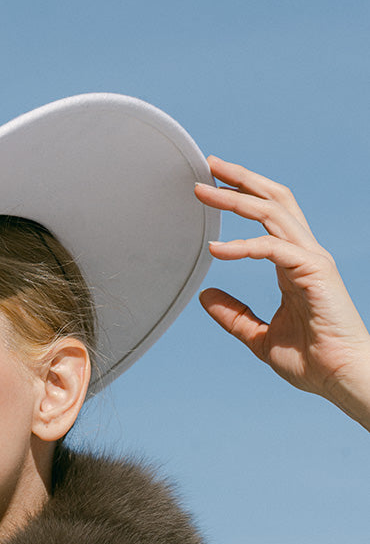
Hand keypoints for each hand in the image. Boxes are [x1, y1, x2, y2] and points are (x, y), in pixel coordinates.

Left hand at [195, 157, 369, 431]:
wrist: (340, 377)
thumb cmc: (311, 360)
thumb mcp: (259, 337)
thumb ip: (234, 315)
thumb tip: (205, 296)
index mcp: (293, 263)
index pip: (268, 215)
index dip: (242, 195)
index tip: (212, 185)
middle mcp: (304, 253)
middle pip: (273, 200)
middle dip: (240, 180)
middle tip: (207, 166)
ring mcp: (312, 259)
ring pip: (273, 213)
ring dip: (236, 199)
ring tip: (204, 191)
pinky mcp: (314, 271)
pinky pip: (273, 247)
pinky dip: (243, 246)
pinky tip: (217, 249)